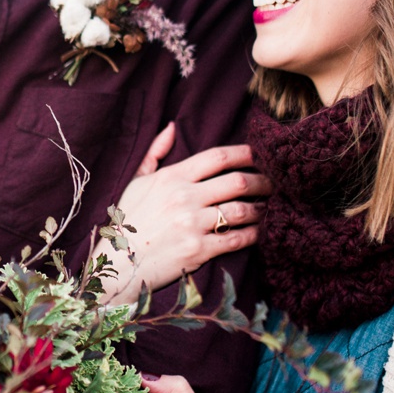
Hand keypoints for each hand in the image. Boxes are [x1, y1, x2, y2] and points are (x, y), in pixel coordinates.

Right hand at [102, 123, 270, 303]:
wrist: (118, 264)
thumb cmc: (128, 221)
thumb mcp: (136, 183)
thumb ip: (155, 153)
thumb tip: (172, 128)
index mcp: (171, 177)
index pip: (218, 157)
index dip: (245, 153)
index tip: (261, 154)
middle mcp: (184, 198)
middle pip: (237, 181)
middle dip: (262, 180)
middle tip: (275, 182)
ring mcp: (192, 225)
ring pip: (242, 210)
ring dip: (261, 208)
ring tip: (270, 206)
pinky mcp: (199, 251)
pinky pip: (237, 238)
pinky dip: (254, 233)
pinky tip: (261, 230)